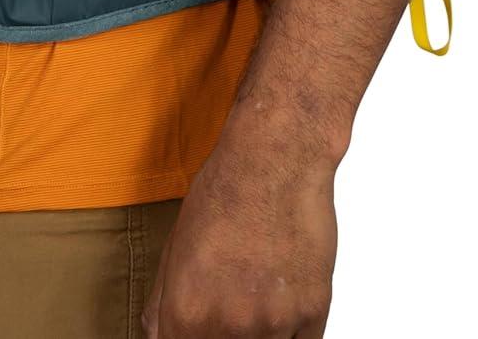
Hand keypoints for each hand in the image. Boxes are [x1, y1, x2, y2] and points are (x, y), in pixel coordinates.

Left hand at [142, 107, 337, 336]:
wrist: (276, 155)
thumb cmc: (226, 189)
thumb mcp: (176, 244)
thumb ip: (163, 303)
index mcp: (187, 312)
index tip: (201, 329)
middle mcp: (229, 325)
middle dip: (225, 336)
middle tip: (234, 305)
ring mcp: (274, 322)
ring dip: (261, 335)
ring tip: (258, 297)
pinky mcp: (313, 311)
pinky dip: (292, 332)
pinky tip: (283, 301)